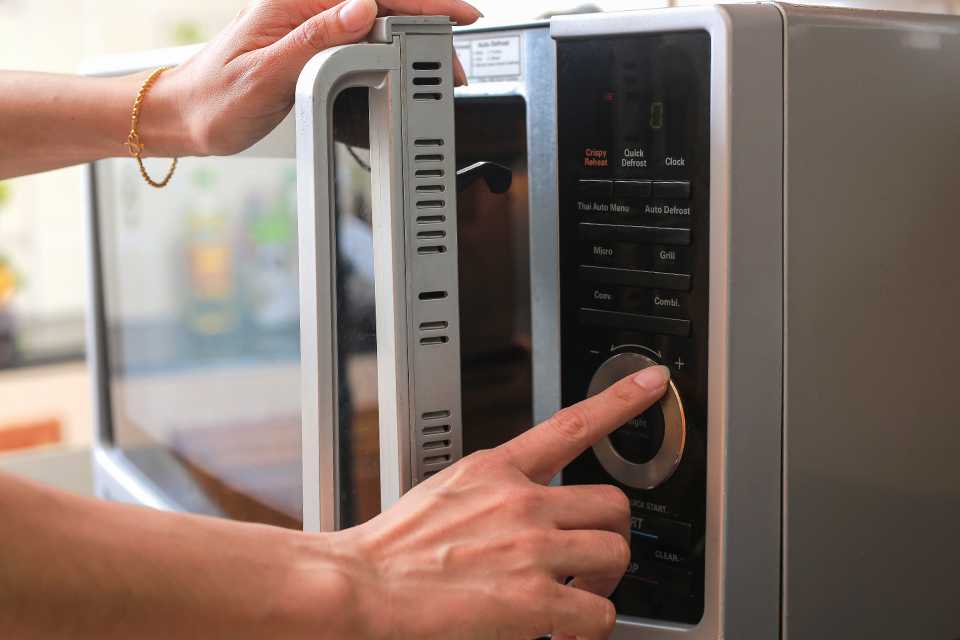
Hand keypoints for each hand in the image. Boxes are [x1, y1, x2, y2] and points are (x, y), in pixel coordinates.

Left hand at [155, 0, 479, 156]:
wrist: (186, 116)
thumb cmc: (216, 98)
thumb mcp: (268, 73)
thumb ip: (317, 38)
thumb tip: (364, 8)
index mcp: (294, 2)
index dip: (423, 2)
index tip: (457, 14)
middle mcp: (304, 6)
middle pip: (382, 3)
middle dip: (428, 23)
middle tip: (455, 60)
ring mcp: (310, 23)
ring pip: (377, 19)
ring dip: (414, 38)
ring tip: (440, 66)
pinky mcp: (312, 42)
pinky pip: (362, 37)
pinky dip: (392, 48)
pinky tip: (407, 60)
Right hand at [338, 365, 670, 639]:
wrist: (362, 587)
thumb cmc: (394, 549)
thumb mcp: (446, 490)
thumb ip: (492, 489)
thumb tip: (523, 503)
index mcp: (497, 469)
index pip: (573, 424)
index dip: (622, 399)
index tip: (652, 382)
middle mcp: (522, 502)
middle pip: (614, 504)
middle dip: (609, 534)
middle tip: (589, 558)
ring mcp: (531, 549)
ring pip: (615, 554)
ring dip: (602, 581)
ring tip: (575, 597)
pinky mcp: (534, 600)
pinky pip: (599, 613)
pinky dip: (588, 629)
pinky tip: (563, 632)